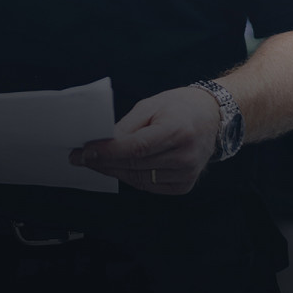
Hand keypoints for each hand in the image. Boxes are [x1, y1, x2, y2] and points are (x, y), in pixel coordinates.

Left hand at [69, 87, 220, 194]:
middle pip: (134, 165)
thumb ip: (126, 127)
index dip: (107, 152)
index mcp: (177, 131)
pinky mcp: (184, 185)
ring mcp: (187, 174)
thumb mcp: (150, 106)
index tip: (84, 152)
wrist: (211, 117)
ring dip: (114, 171)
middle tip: (81, 157)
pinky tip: (118, 168)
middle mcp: (185, 156)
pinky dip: (131, 177)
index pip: (135, 148)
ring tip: (95, 162)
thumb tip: (101, 144)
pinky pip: (150, 186)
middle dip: (103, 162)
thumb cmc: (178, 106)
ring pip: (139, 179)